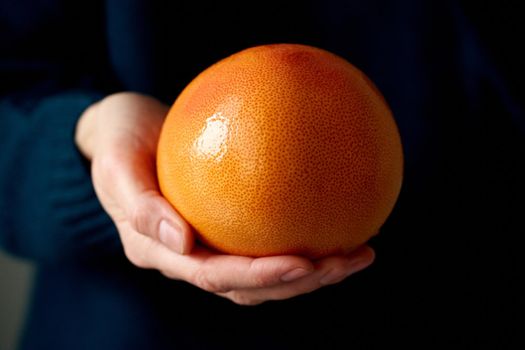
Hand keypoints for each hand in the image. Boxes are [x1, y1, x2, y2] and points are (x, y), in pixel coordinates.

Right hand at [75, 92, 374, 304]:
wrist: (123, 129)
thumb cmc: (118, 140)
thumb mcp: (116, 162)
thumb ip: (139, 204)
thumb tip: (181, 242)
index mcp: (159, 251)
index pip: (215, 276)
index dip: (260, 277)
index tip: (305, 263)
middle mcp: (188, 256)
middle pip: (249, 285)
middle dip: (301, 280)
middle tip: (348, 261)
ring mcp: (207, 243)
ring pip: (264, 271)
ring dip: (312, 269)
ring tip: (358, 252)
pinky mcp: (224, 224)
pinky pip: (266, 236)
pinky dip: (302, 238)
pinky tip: (337, 220)